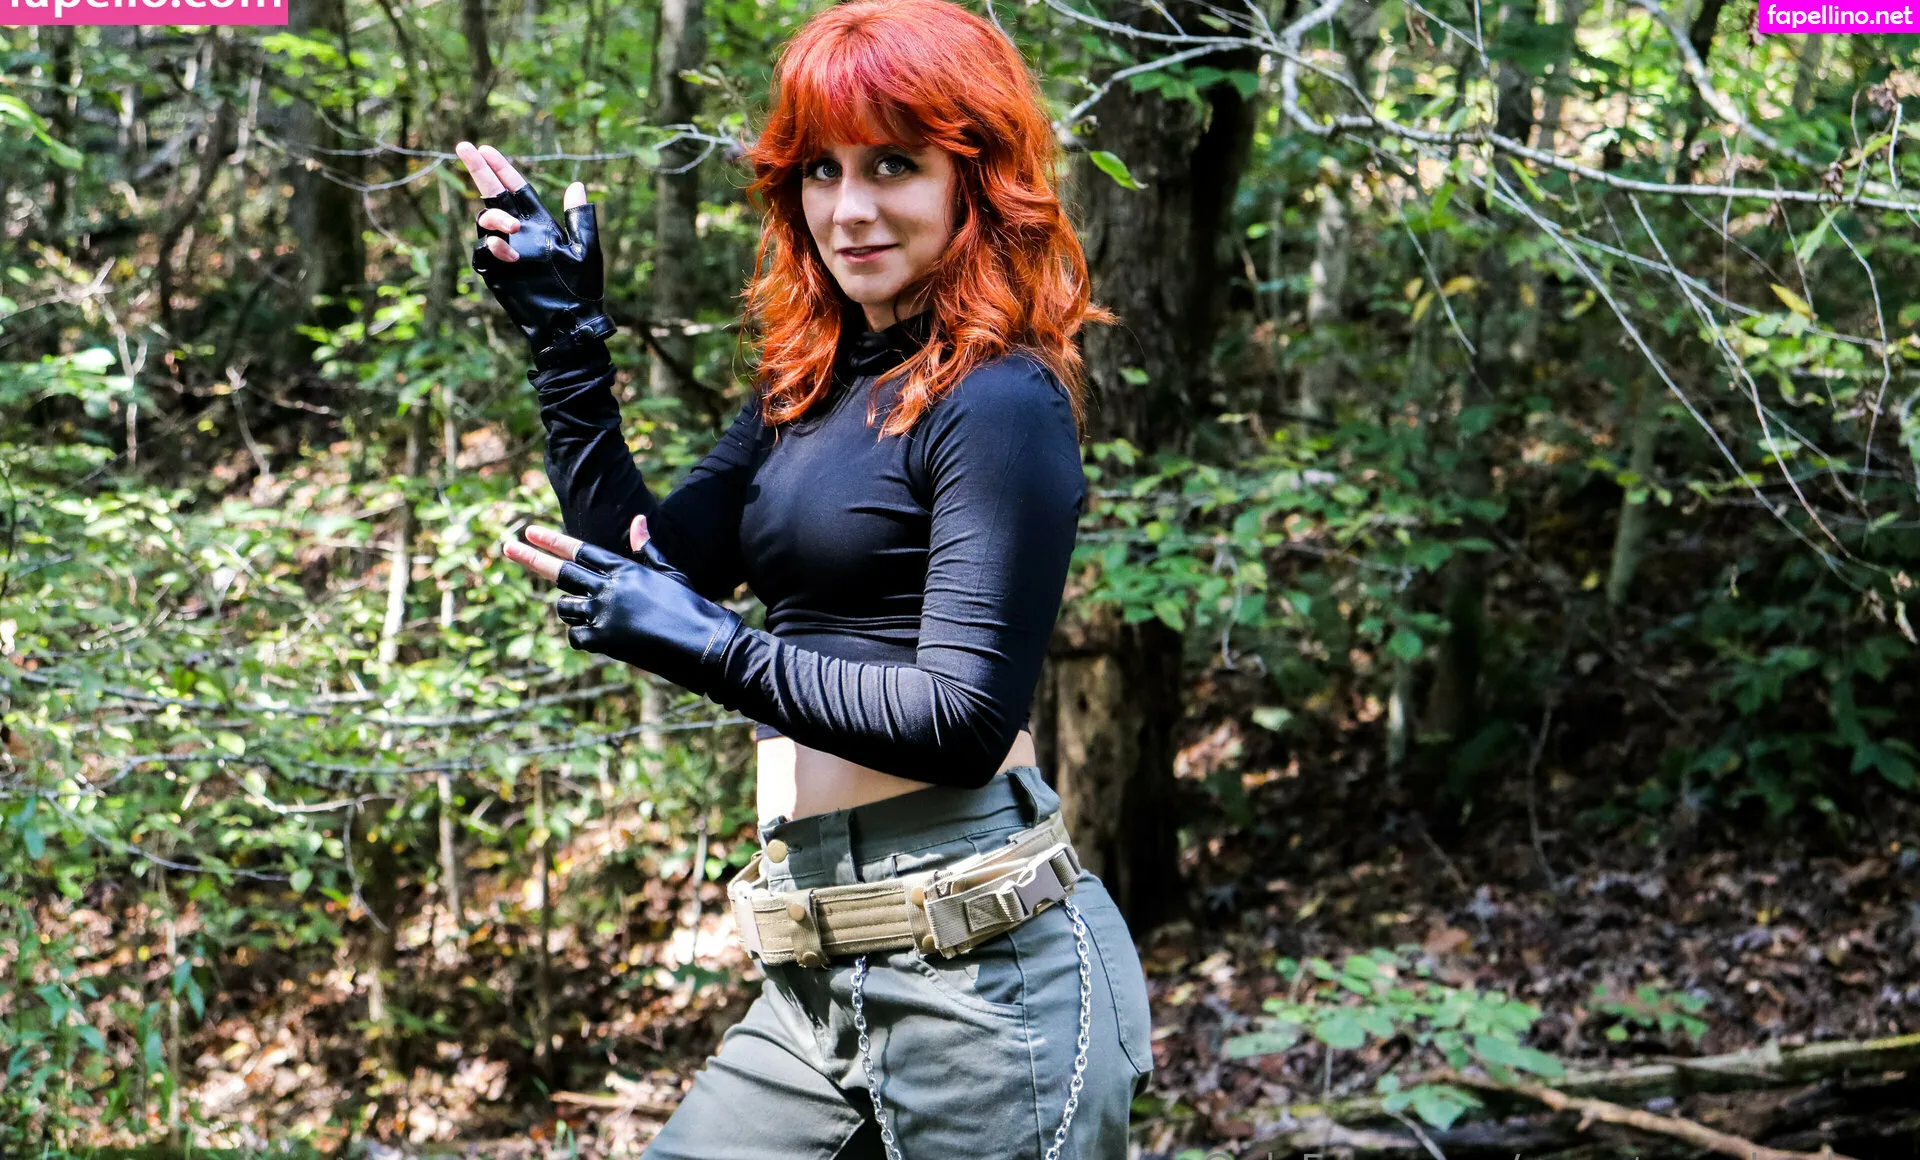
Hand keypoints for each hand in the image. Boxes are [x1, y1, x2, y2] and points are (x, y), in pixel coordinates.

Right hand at [456, 141, 615, 366]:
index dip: (502, 169)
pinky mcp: (496, 271)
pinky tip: (510, 254)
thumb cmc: (581, 290)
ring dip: (495, 216)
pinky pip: (482, 251)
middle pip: (493, 195)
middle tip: (464, 147)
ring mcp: (506, 251)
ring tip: (512, 227)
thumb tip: (577, 184)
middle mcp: (520, 234)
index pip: (517, 190)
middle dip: (479, 171)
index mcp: (541, 225)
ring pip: (486, 221)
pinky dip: (493, 246)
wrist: (569, 324)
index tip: (486, 149)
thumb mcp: (586, 249)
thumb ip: (579, 218)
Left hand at [503, 524, 740, 692]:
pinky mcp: (603, 640)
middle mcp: (609, 587)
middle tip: (508, 547)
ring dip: (569, 609)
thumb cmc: (691, 607)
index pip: (580, 550)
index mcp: (625, 569)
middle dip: (531, 558)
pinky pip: (575, 636)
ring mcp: (603, 613)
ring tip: (586, 613)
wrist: (703, 643)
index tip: (530, 531)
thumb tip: (637, 521)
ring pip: (565, 607)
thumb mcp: (670, 573)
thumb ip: (647, 550)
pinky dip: (581, 637)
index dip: (554, 540)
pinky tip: (597, 639)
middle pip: (560, 571)